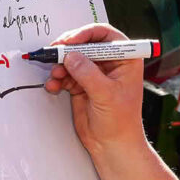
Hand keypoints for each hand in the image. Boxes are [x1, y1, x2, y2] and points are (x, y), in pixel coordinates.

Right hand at [42, 23, 145, 157]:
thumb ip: (88, 74)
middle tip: (54, 53)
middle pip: (85, 44)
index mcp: (125, 59)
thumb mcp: (106, 95)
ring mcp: (94, 73)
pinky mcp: (81, 85)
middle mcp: (110, 62)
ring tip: (55, 76)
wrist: (112, 145)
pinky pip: (66, 74)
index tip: (70, 42)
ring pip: (72, 59)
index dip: (86, 34)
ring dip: (60, 65)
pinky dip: (57, 78)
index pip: (105, 35)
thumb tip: (71, 56)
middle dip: (68, 49)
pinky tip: (53, 85)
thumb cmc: (121, 122)